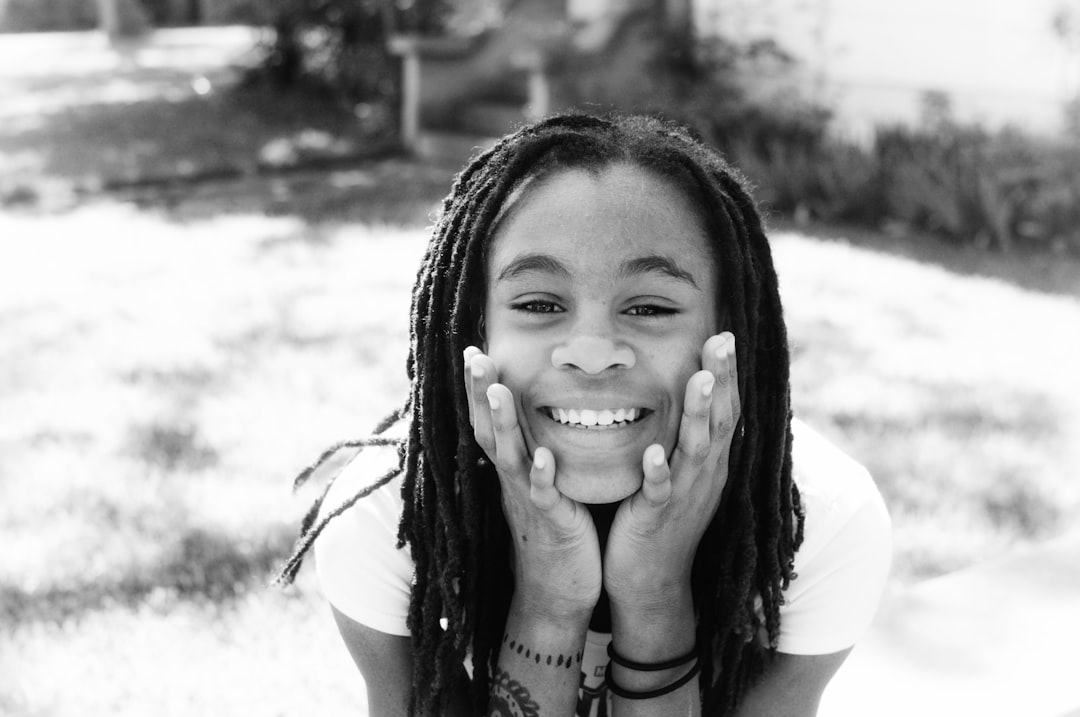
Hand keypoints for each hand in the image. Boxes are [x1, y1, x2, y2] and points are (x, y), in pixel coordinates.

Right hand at [464, 347, 601, 619]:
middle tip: (474, 355)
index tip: (472, 349)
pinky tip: (544, 457)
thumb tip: (539, 415)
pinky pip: (544, 497)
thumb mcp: (542, 483)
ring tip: (501, 390)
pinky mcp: (552, 523)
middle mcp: (513, 479)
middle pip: (489, 429)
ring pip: (510, 457)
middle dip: (482, 393)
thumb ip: (537, 450)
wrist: (559, 590)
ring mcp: (529, 500)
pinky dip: (542, 477)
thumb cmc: (557, 529)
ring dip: (504, 424)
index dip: (480, 388)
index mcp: (513, 467)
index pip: (490, 420)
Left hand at [603, 332, 740, 610]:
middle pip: (720, 421)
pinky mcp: (657, 518)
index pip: (725, 410)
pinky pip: (660, 493)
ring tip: (700, 380)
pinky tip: (653, 454)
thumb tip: (687, 398)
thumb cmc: (659, 520)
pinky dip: (658, 472)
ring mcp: (683, 497)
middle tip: (722, 340)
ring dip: (700, 415)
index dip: (727, 375)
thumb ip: (683, 438)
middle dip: (721, 380)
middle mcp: (704, 475)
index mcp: (709, 462)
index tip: (725, 335)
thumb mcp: (677, 473)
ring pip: (696, 451)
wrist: (649, 580)